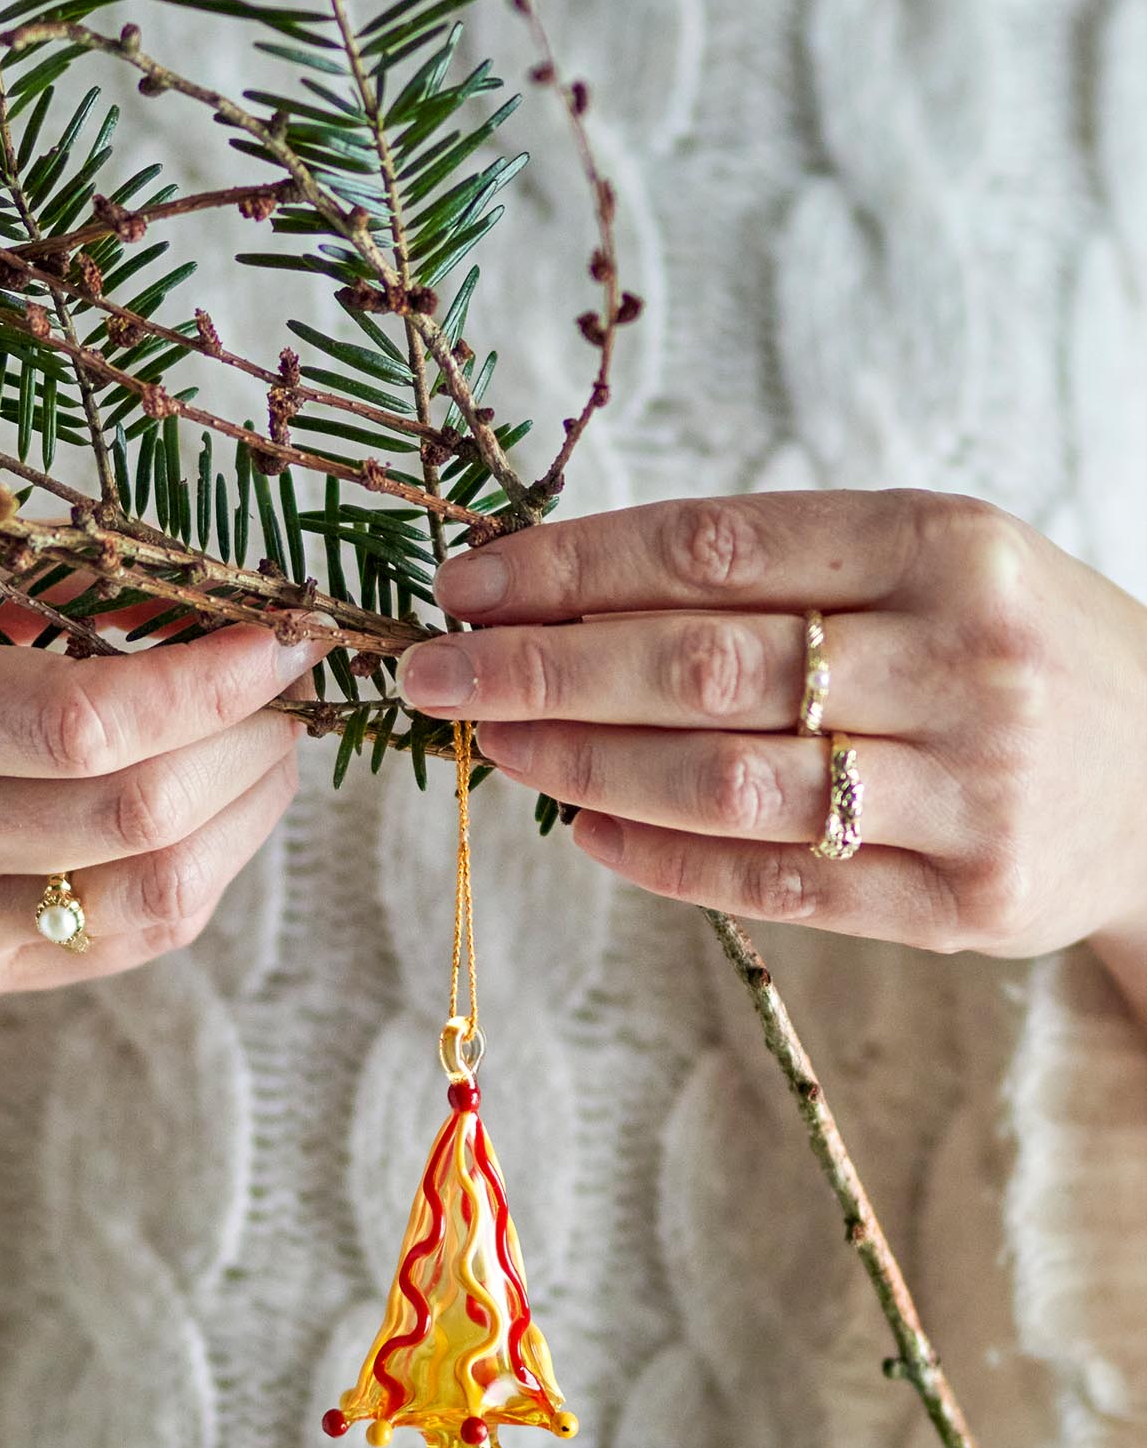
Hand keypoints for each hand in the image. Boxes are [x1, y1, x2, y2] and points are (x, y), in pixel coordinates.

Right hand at [0, 565, 324, 998]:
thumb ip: (29, 585)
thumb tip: (194, 583)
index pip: (90, 724)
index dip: (211, 679)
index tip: (280, 635)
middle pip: (143, 813)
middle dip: (252, 741)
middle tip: (284, 687)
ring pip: (158, 897)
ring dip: (249, 817)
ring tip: (267, 748)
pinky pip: (130, 941)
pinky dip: (203, 871)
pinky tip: (215, 813)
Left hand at [398, 490, 1146, 1002]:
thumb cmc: (1013, 647)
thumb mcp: (931, 562)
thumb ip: (779, 573)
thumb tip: (564, 594)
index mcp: (944, 543)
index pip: (714, 548)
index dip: (569, 567)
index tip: (466, 585)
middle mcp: (962, 660)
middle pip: (703, 665)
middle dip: (544, 670)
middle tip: (434, 674)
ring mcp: (970, 791)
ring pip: (730, 782)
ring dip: (586, 766)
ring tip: (495, 748)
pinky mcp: (967, 903)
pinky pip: (782, 886)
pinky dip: (666, 861)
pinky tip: (586, 831)